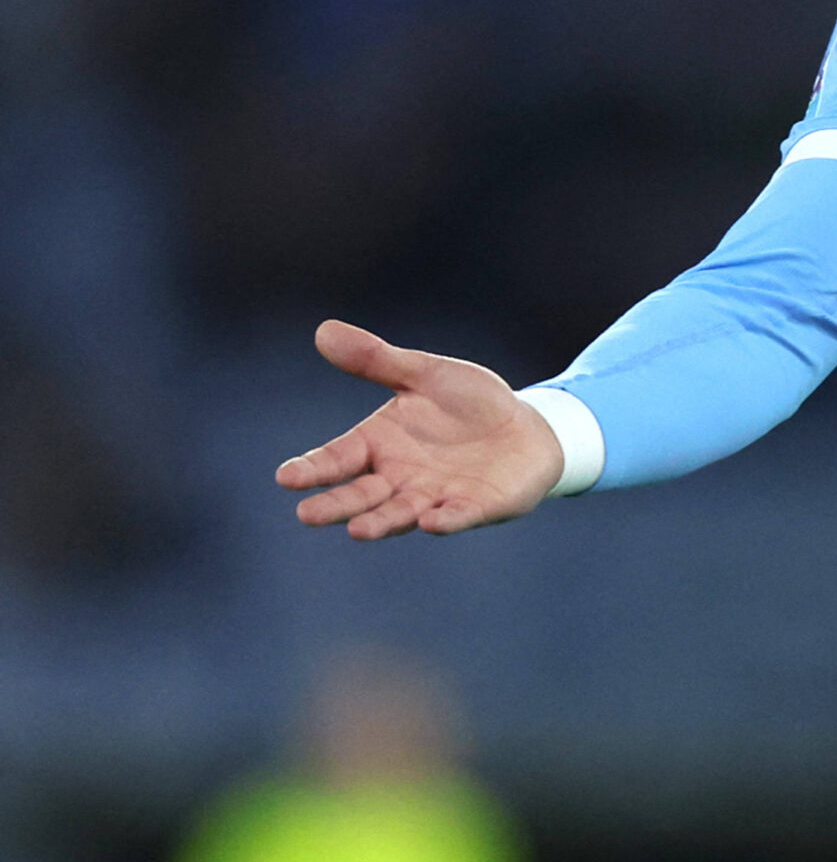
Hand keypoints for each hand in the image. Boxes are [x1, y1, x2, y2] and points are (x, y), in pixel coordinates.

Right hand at [277, 320, 564, 538]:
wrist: (526, 426)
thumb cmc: (468, 402)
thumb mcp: (424, 374)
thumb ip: (377, 360)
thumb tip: (324, 330)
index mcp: (378, 445)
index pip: (336, 458)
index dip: (312, 469)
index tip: (286, 477)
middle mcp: (398, 478)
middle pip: (360, 495)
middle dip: (336, 506)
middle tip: (306, 514)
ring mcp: (434, 496)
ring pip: (400, 513)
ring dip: (380, 522)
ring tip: (357, 531)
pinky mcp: (474, 507)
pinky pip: (457, 516)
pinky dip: (445, 520)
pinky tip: (432, 522)